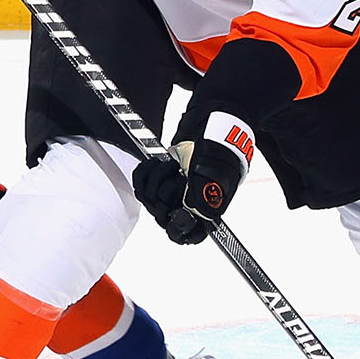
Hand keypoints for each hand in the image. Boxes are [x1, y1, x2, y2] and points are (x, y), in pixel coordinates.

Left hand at [132, 111, 253, 244]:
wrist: (211, 123)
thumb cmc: (218, 150)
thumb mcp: (215, 177)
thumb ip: (202, 201)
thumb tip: (190, 219)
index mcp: (206, 211)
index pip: (186, 235)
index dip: (178, 225)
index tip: (178, 212)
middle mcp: (188, 205)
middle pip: (162, 216)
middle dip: (166, 193)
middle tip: (179, 176)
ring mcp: (172, 190)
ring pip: (149, 199)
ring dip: (157, 178)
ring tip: (172, 165)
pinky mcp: (159, 176)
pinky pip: (141, 182)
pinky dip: (145, 171)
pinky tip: (158, 162)